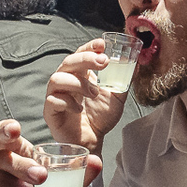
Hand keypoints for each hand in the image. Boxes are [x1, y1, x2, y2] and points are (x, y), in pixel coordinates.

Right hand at [44, 37, 128, 155]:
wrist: (94, 142)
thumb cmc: (101, 118)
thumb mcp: (117, 97)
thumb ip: (124, 81)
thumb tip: (136, 64)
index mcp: (80, 75)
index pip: (80, 53)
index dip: (89, 47)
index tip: (102, 44)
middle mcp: (65, 82)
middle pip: (68, 61)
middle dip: (85, 59)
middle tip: (103, 62)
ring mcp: (56, 96)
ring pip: (57, 78)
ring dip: (78, 83)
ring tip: (94, 93)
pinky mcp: (50, 112)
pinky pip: (53, 101)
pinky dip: (67, 102)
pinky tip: (79, 109)